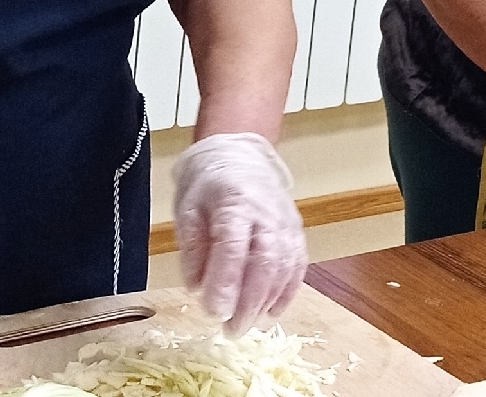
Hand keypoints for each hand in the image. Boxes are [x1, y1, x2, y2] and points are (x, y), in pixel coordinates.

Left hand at [174, 133, 307, 334]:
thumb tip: (197, 287)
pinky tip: (272, 311)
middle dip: (249, 301)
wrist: (240, 155)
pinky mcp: (296, 230)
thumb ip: (193, 247)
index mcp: (234, 202)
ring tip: (246, 326)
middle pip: (264, 261)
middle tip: (231, 330)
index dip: (225, 281)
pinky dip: (287, 290)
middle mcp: (266, 212)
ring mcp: (286, 222)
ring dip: (267, 301)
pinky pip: (298, 263)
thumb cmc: (207, 185)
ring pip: (284, 266)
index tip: (214, 312)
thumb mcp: (187, 209)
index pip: (233, 246)